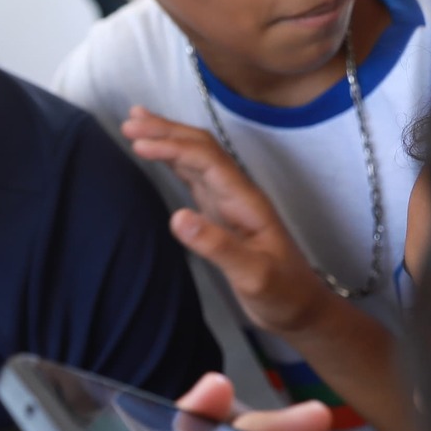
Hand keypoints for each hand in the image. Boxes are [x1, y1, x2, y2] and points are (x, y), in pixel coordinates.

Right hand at [123, 108, 328, 336]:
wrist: (301, 308)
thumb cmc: (283, 294)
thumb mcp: (253, 276)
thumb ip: (217, 246)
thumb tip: (178, 216)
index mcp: (245, 201)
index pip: (206, 160)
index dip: (173, 147)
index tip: (138, 144)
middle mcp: (237, 194)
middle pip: (201, 149)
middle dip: (166, 131)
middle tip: (129, 122)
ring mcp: (229, 203)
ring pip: (196, 159)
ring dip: (167, 139)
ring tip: (136, 125)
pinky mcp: (221, 215)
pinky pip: (195, 176)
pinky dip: (173, 160)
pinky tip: (159, 155)